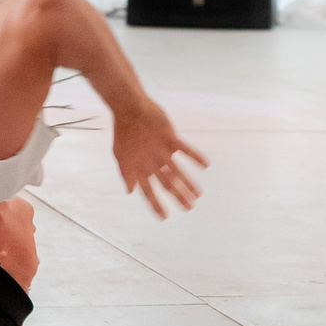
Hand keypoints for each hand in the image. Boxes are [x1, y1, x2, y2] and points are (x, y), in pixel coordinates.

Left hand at [111, 100, 209, 218]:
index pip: (147, 191)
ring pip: (177, 171)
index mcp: (138, 168)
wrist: (128, 108)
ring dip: (188, 184)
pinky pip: (185, 149)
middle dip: (178, 197)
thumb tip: (130, 191)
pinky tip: (206, 165)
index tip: (164, 217)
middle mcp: (151, 162)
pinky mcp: (169, 137)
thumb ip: (126, 174)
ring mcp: (161, 150)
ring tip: (198, 195)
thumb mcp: (119, 155)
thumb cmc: (123, 131)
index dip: (155, 205)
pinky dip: (195, 157)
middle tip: (189, 208)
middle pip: (167, 184)